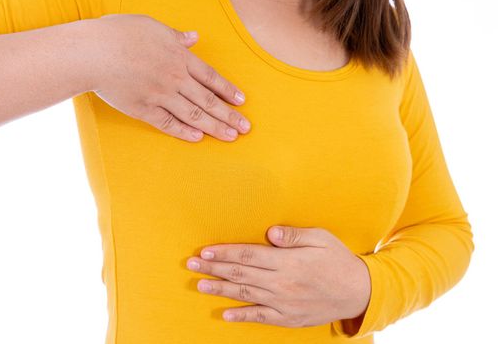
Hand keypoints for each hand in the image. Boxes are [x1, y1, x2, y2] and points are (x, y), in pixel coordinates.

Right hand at [87, 14, 250, 141]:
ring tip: (231, 136)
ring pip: (193, 114)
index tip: (241, 102)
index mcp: (178, 57)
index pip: (210, 77)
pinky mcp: (143, 109)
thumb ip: (176, 36)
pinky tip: (198, 138)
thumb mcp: (152, 27)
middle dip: (229, 115)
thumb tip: (194, 37)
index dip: (228, 90)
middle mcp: (174, 78)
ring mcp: (160, 95)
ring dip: (214, 127)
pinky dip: (184, 131)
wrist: (92, 52)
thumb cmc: (119, 34)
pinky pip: (168, 123)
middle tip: (246, 127)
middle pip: (208, 100)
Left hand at [186, 225, 371, 327]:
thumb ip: (294, 236)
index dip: (224, 252)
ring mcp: (283, 302)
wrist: (358, 292)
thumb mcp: (321, 239)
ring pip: (245, 294)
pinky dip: (242, 316)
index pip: (248, 254)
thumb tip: (271, 233)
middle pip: (240, 273)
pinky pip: (260, 317)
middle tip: (191, 264)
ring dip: (220, 289)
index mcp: (287, 261)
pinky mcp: (288, 317)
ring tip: (199, 285)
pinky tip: (225, 314)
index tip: (205, 251)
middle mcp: (281, 282)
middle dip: (213, 268)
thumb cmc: (338, 260)